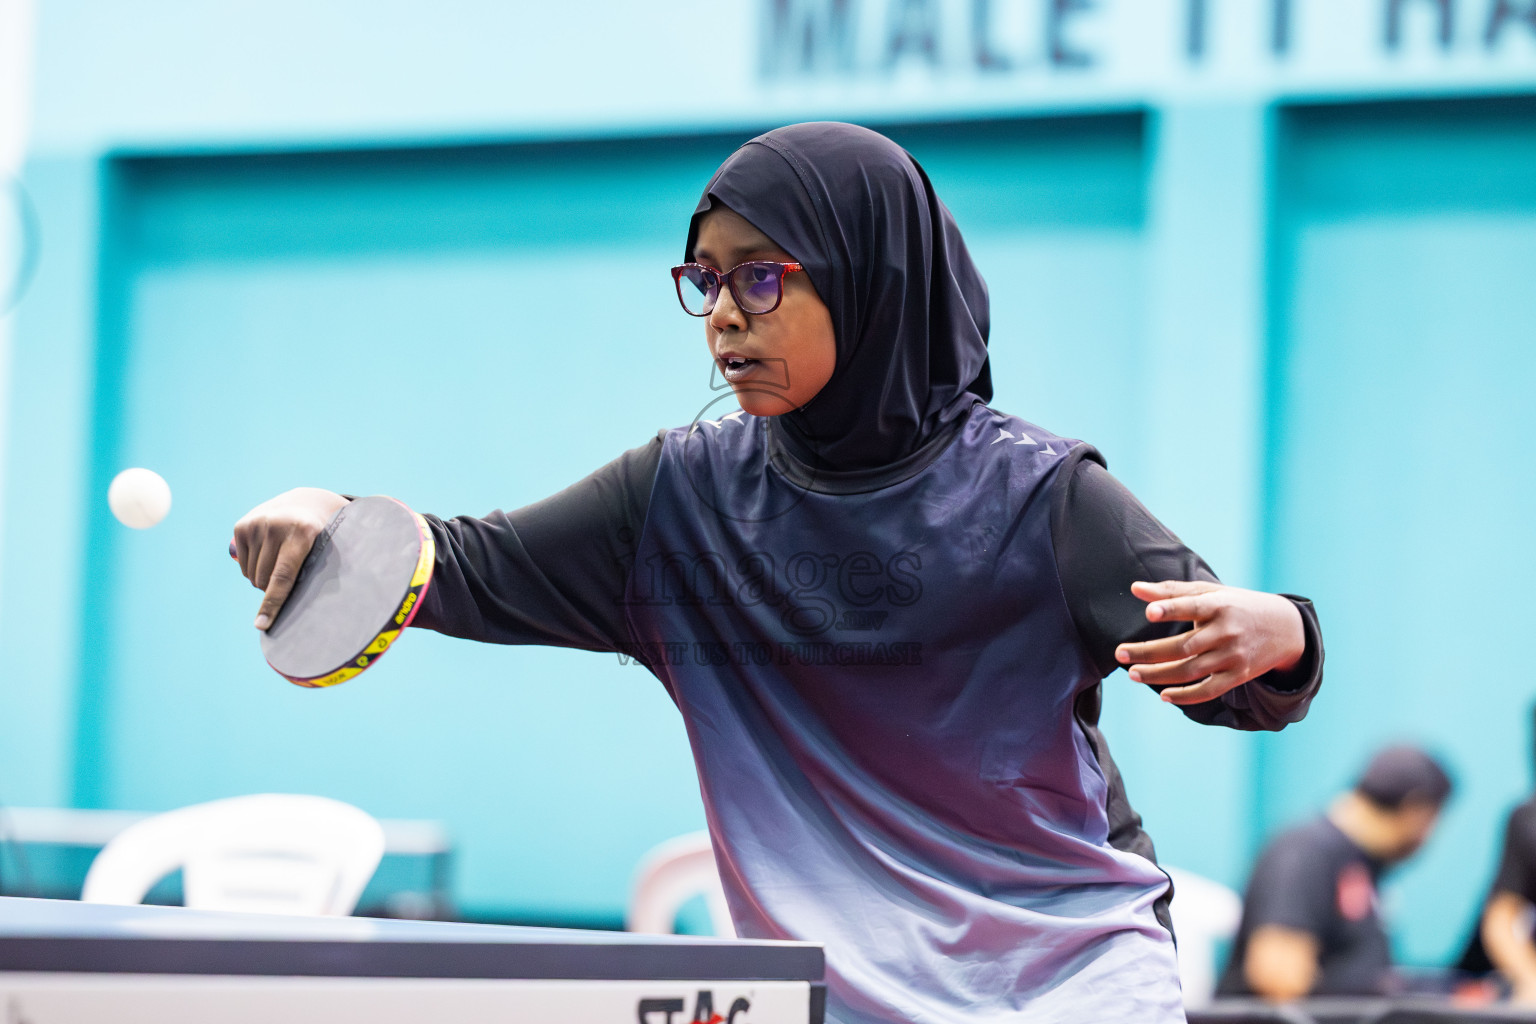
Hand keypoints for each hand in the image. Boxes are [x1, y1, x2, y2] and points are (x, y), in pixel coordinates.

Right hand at [231, 488, 348, 629]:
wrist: (305, 503)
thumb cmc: (323, 537)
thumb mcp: (330, 549)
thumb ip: (325, 574)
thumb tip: (325, 613)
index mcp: (303, 532)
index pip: (283, 576)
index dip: (272, 603)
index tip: (261, 625)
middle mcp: (276, 525)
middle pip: (264, 581)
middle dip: (273, 591)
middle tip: (291, 580)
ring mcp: (256, 524)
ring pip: (251, 575)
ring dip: (263, 580)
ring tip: (282, 563)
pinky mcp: (242, 526)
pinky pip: (243, 565)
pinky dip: (254, 569)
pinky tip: (270, 555)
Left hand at [1113, 580, 1303, 705]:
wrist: (1284, 627)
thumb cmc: (1236, 605)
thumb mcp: (1210, 592)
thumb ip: (1171, 592)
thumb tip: (1134, 589)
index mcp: (1220, 605)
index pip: (1193, 607)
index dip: (1171, 609)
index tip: (1149, 612)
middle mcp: (1228, 631)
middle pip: (1183, 646)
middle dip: (1149, 652)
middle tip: (1120, 654)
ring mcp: (1234, 656)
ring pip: (1191, 671)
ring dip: (1159, 675)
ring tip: (1133, 674)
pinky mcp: (1239, 675)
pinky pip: (1209, 690)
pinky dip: (1186, 696)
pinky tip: (1164, 695)